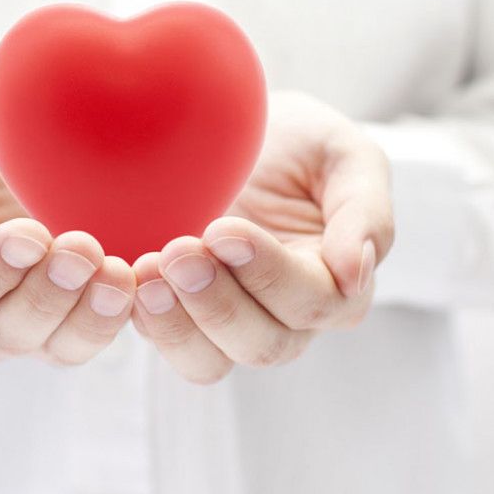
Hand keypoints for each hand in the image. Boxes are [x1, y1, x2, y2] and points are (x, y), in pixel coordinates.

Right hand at [0, 89, 135, 364]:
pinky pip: (95, 335)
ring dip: (87, 316)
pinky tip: (139, 283)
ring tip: (119, 275)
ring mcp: (31, 319)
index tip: (31, 233)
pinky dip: (118, 317)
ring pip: (54, 346)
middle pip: (5, 332)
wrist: (9, 139)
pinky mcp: (77, 310)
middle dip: (46, 293)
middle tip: (82, 247)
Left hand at [131, 91, 394, 383]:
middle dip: (218, 303)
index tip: (223, 229)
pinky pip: (166, 340)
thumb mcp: (346, 155)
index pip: (313, 302)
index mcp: (334, 281)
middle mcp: (284, 313)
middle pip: (261, 344)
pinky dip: (146, 320)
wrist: (243, 132)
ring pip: (211, 361)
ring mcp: (230, 315)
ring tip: (146, 275)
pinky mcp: (183, 309)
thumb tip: (357, 273)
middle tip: (178, 252)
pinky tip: (128, 280)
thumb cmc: (301, 145)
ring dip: (178, 324)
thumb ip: (365, 209)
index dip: (268, 274)